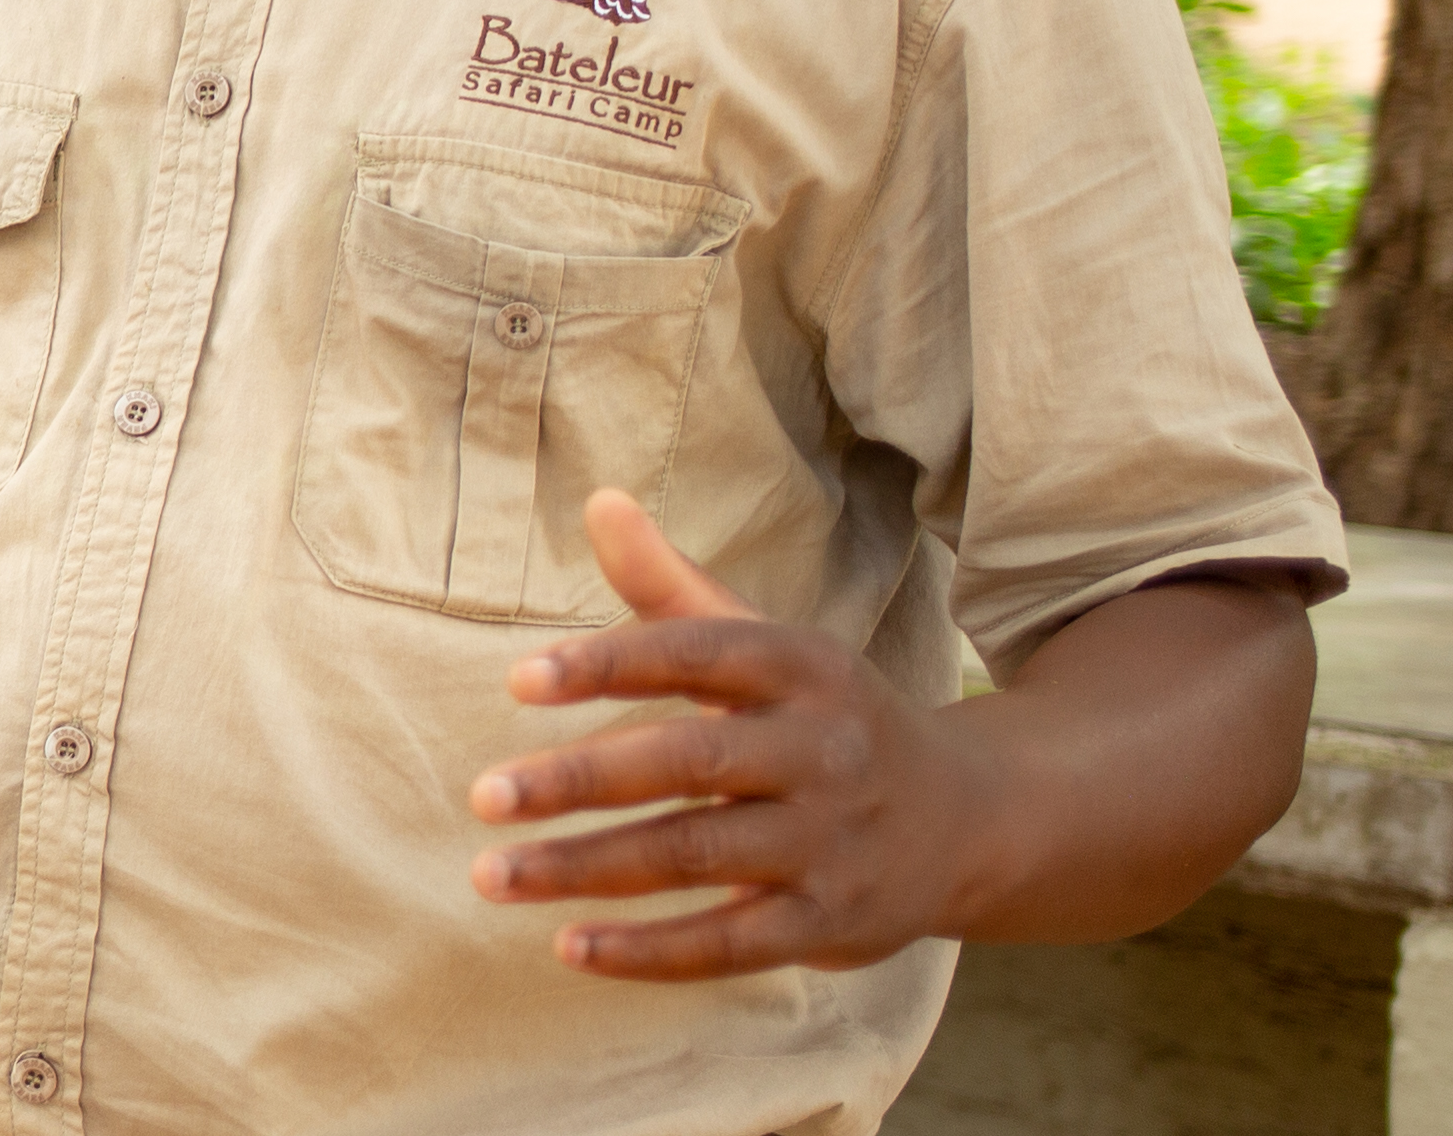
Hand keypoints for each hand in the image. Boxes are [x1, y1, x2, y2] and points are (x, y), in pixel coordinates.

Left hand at [465, 488, 993, 979]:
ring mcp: (830, 841)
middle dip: (577, 780)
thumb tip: (599, 500)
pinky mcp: (831, 922)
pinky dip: (649, 952)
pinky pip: (730, 944)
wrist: (970, 819)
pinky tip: (570, 945)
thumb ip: (672, 586)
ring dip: (587, 867)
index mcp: (801, 666)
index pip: (695, 653)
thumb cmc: (823, 717)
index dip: (608, 663)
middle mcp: (821, 750)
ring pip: (695, 855)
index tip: (519, 680)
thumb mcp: (765, 643)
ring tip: (492, 874)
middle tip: (482, 795)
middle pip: (686, 761)